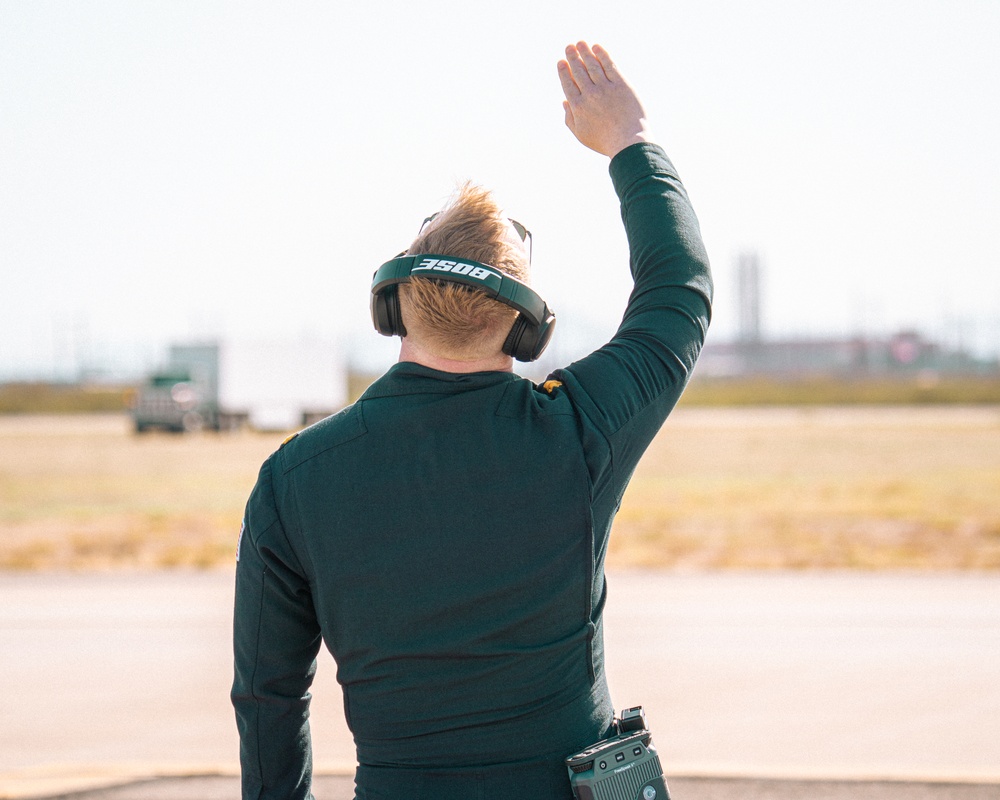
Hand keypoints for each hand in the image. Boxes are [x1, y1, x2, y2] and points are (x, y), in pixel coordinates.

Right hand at [557, 42, 651, 157]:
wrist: (628, 142)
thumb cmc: (604, 141)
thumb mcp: (581, 134)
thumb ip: (569, 118)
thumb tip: (564, 102)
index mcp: (578, 107)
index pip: (568, 84)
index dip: (564, 71)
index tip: (561, 62)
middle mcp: (590, 94)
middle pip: (579, 71)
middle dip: (573, 57)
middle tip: (569, 47)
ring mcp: (606, 88)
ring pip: (592, 65)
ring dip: (585, 52)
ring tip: (580, 43)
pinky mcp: (621, 85)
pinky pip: (610, 65)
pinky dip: (602, 55)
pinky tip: (596, 47)